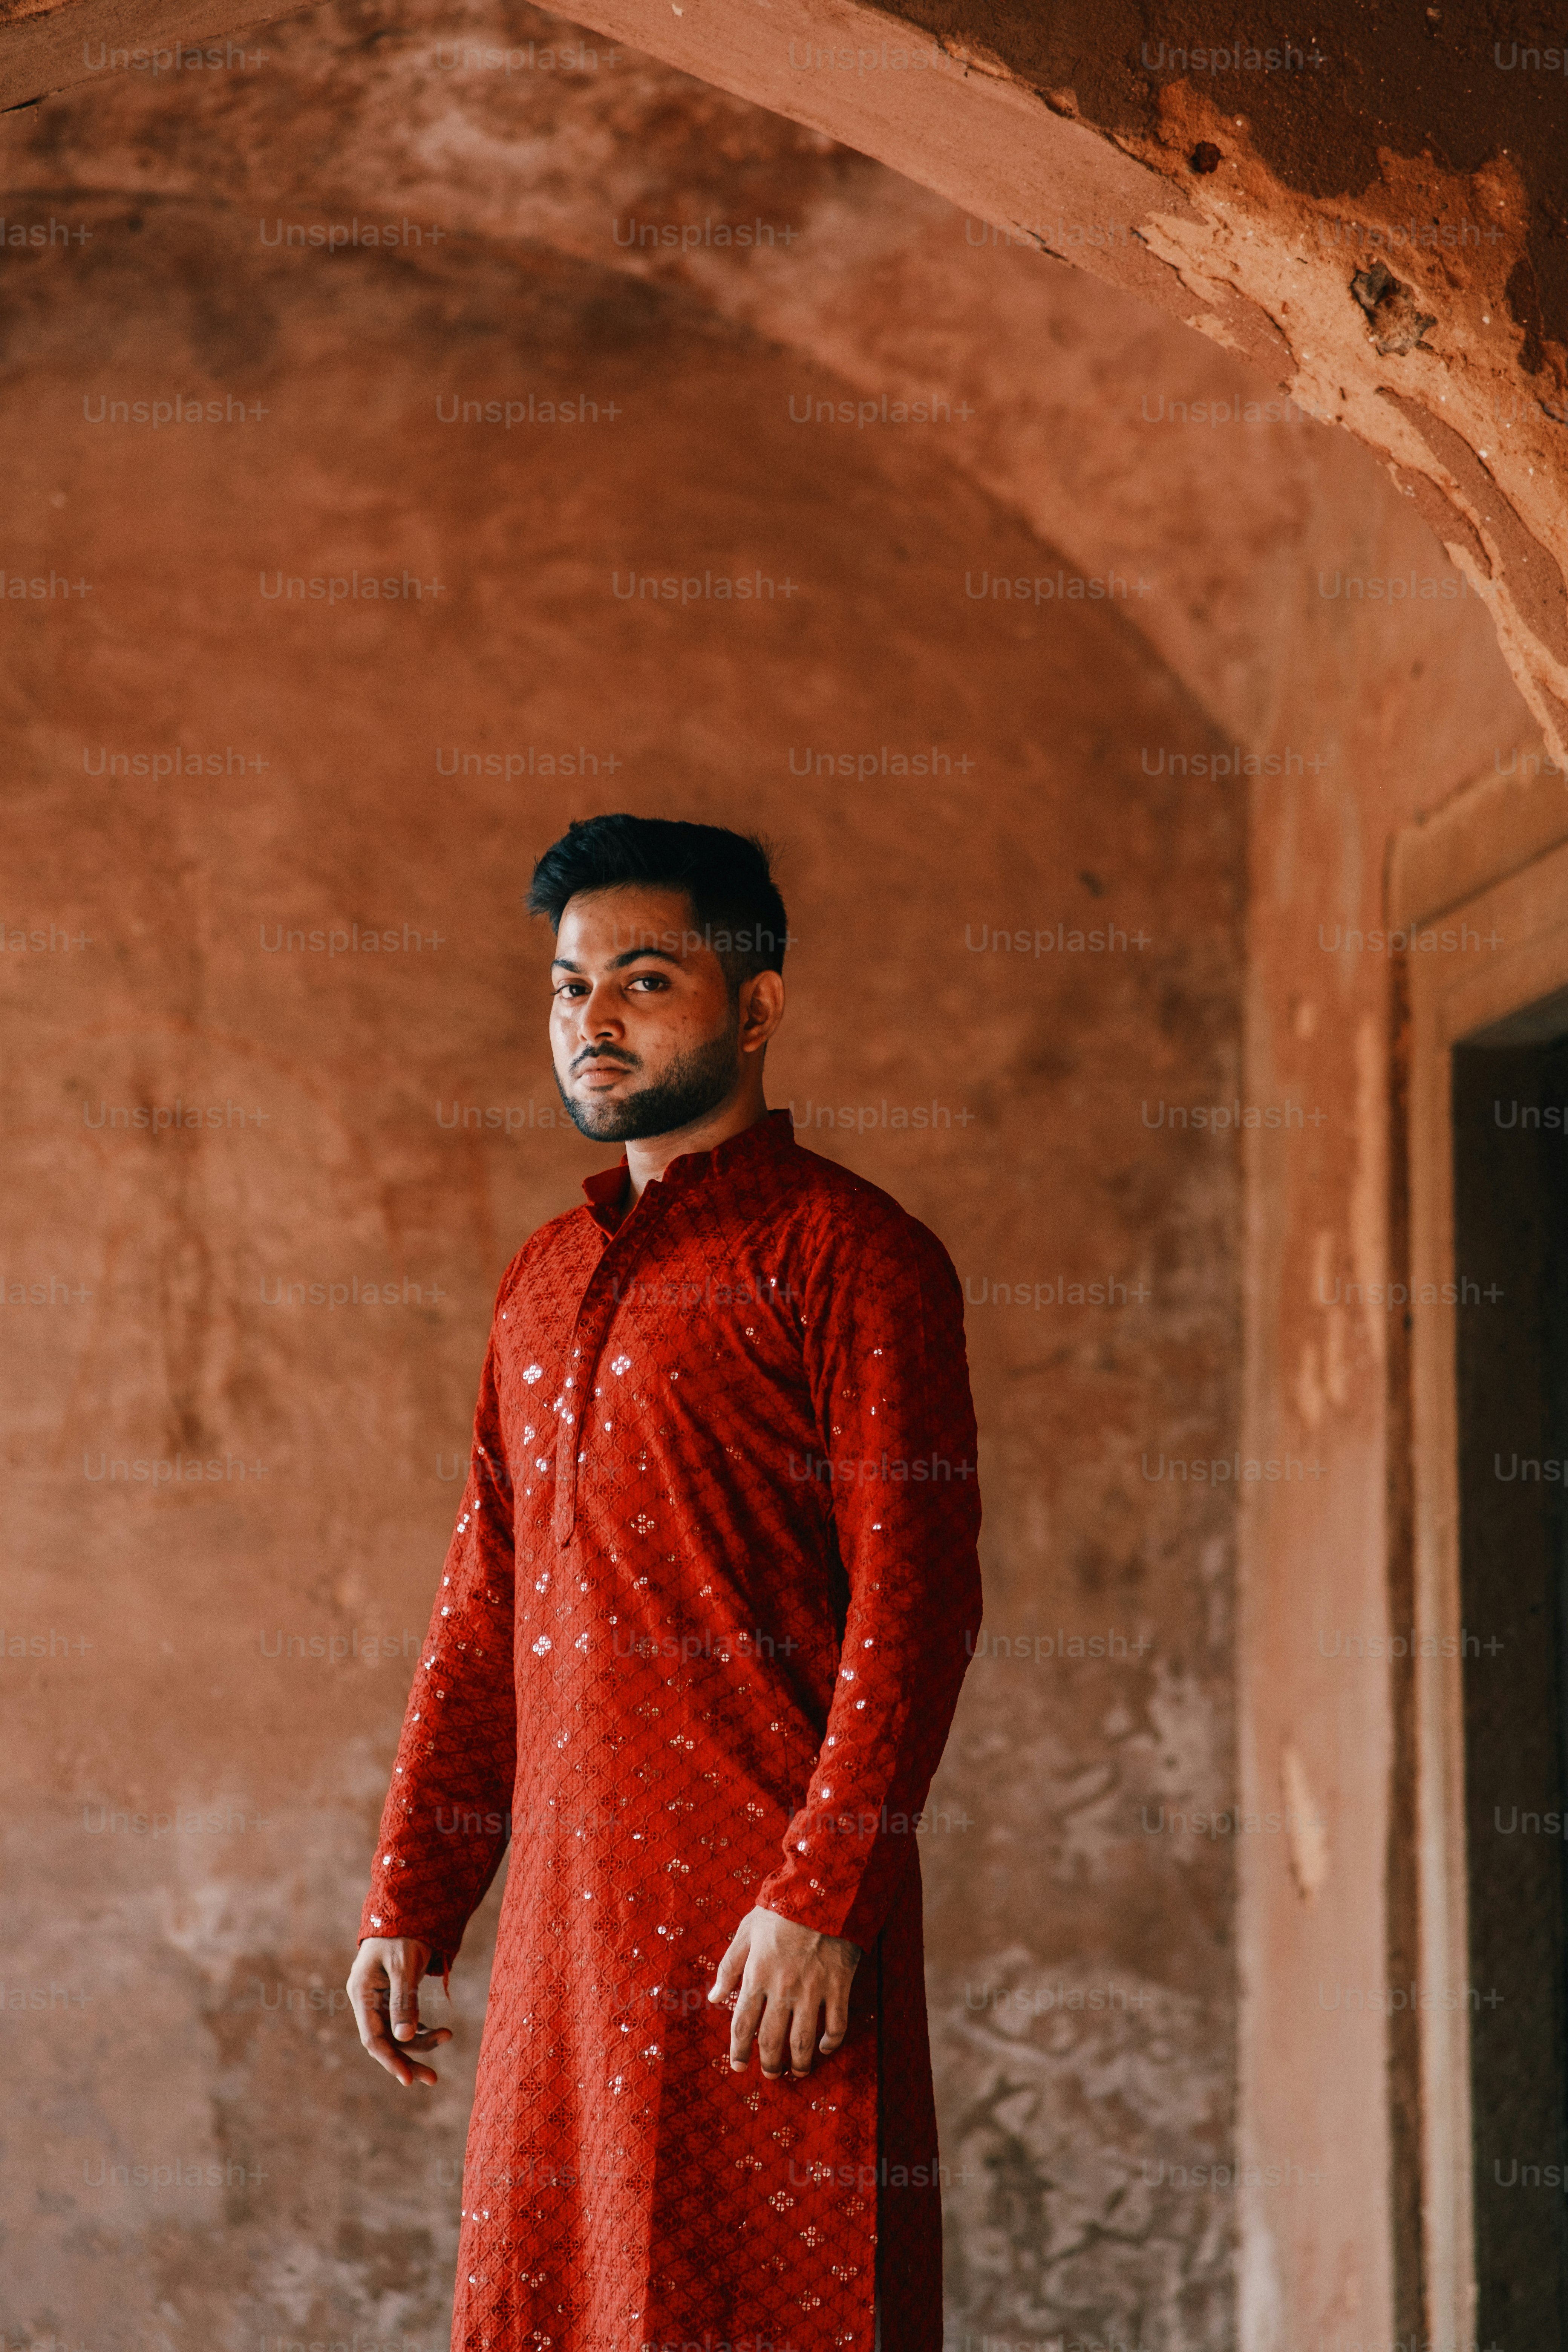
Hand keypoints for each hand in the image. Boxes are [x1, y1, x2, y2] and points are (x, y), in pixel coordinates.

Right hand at [347, 1936, 452, 2086]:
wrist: (407, 1909)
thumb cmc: (403, 1934)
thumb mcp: (404, 1965)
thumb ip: (403, 2001)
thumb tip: (404, 2038)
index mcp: (362, 1993)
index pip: (373, 2038)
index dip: (390, 2060)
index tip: (409, 2079)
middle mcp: (367, 1999)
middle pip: (386, 2040)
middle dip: (409, 2059)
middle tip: (433, 2079)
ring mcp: (379, 1999)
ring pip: (398, 2032)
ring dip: (421, 2042)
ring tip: (449, 2036)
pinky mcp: (392, 1996)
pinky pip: (405, 2021)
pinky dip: (421, 2029)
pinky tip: (440, 2033)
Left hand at [708, 1906, 860, 2080]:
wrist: (822, 1891)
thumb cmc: (780, 1910)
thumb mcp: (746, 1932)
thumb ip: (729, 1966)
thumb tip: (715, 1997)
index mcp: (757, 1975)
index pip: (742, 2025)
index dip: (738, 2050)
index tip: (738, 2066)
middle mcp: (783, 1989)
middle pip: (771, 2039)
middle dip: (768, 2064)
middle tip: (769, 2074)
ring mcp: (813, 1990)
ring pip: (802, 2040)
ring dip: (798, 2063)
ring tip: (796, 2072)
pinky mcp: (838, 1986)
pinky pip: (836, 2024)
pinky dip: (830, 2042)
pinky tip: (824, 2048)